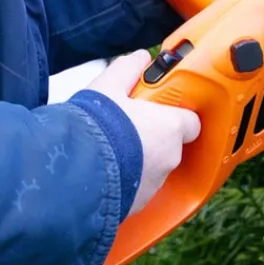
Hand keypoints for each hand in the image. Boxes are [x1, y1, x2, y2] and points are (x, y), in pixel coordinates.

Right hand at [88, 50, 200, 215]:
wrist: (73, 173)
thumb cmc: (97, 127)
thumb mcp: (109, 85)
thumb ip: (129, 69)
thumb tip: (140, 58)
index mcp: (170, 128)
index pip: (191, 122)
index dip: (176, 115)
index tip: (160, 110)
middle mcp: (168, 158)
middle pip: (170, 145)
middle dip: (153, 136)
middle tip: (128, 126)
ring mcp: (153, 185)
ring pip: (153, 168)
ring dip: (139, 159)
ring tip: (112, 148)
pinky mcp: (135, 205)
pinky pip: (137, 188)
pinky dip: (126, 180)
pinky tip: (106, 169)